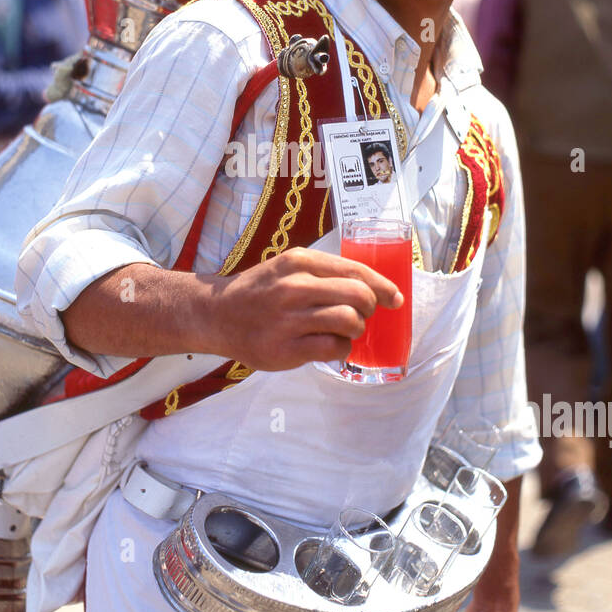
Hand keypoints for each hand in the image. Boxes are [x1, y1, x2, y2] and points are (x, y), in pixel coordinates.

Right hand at [204, 247, 402, 372]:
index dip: (381, 286)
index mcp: (299, 262)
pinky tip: (332, 346)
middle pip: (358, 295)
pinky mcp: (286, 348)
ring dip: (356, 329)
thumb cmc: (260, 291)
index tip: (394, 298)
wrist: (217, 314)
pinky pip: (333, 349)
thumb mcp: (287, 267)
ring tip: (344, 331)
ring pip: (349, 322)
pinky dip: (342, 349)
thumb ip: (323, 273)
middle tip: (361, 315)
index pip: (354, 270)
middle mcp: (294, 287)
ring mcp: (289, 319)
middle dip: (369, 308)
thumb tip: (371, 288)